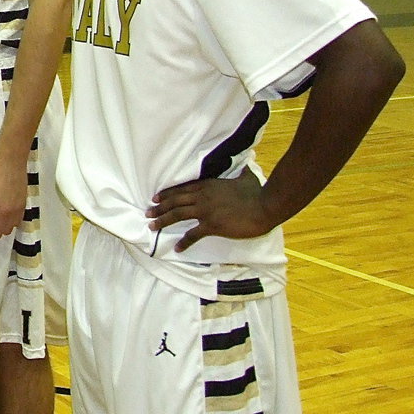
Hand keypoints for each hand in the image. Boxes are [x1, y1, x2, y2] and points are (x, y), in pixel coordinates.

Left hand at [146, 166, 274, 251]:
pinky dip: (184, 242)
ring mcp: (206, 211)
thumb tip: (246, 166)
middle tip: (147, 213)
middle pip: (175, 201)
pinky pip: (193, 235)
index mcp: (208, 186)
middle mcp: (202, 197)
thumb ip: (242, 172)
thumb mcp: (246, 177)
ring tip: (152, 226)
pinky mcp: (213, 225)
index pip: (181, 189)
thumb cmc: (257, 192)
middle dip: (159, 207)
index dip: (167, 194)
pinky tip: (177, 248)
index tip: (155, 198)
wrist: (265, 205)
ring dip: (163, 221)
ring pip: (178, 215)